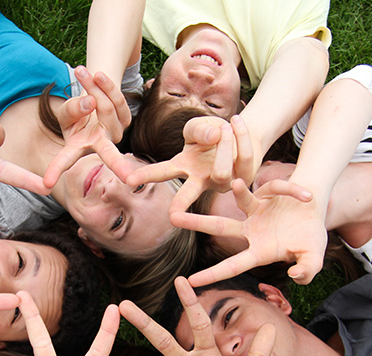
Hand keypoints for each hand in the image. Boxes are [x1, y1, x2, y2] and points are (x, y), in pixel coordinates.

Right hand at [43, 66, 132, 187]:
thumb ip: (73, 109)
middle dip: (118, 165)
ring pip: (106, 109)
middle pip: (109, 155)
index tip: (45, 184)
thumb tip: (90, 103)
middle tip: (128, 179)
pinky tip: (97, 75)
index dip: (55, 170)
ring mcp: (115, 134)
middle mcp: (99, 146)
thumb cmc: (75, 114)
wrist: (92, 102)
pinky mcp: (125, 119)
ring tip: (79, 71)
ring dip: (92, 87)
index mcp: (77, 148)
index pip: (65, 160)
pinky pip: (117, 100)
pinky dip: (106, 85)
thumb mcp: (66, 112)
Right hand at [126, 114, 253, 213]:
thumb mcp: (198, 126)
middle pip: (188, 194)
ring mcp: (221, 183)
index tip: (129, 180)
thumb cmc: (213, 133)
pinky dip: (240, 133)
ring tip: (225, 126)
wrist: (240, 136)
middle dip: (180, 204)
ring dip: (224, 143)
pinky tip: (236, 122)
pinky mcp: (243, 180)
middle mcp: (200, 181)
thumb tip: (213, 138)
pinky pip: (242, 157)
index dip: (146, 175)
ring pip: (221, 172)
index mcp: (184, 167)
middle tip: (172, 216)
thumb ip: (199, 130)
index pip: (162, 172)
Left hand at [170, 178, 325, 285]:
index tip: (189, 282)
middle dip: (197, 222)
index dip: (212, 274)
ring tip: (236, 183)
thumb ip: (307, 270)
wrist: (317, 214)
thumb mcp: (313, 259)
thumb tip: (297, 276)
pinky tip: (305, 195)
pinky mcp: (266, 194)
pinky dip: (288, 189)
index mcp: (258, 252)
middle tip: (172, 217)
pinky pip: (274, 188)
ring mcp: (256, 211)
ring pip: (240, 198)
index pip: (231, 266)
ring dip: (238, 191)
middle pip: (219, 226)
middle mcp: (251, 231)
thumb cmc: (311, 241)